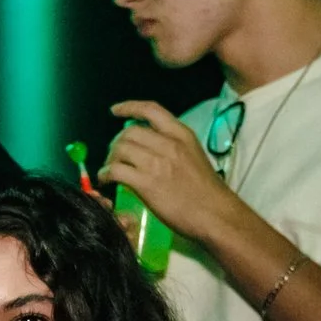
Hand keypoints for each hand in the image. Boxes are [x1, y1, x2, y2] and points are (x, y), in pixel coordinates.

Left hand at [100, 102, 246, 244]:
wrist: (215, 214)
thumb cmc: (207, 191)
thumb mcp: (193, 156)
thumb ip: (173, 147)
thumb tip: (149, 148)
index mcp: (182, 134)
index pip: (151, 110)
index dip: (129, 107)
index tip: (115, 110)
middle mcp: (168, 144)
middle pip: (129, 131)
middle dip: (116, 142)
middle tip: (114, 156)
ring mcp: (156, 163)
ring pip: (120, 149)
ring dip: (109, 159)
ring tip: (109, 170)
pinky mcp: (146, 183)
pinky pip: (115, 170)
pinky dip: (105, 173)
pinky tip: (106, 180)